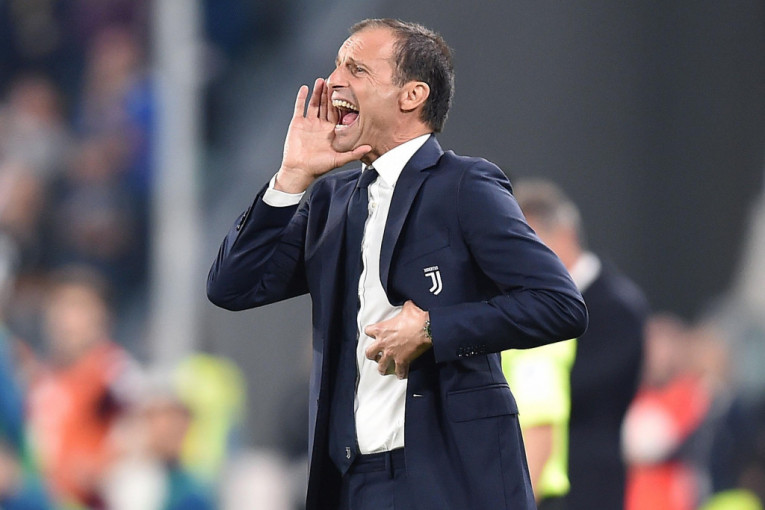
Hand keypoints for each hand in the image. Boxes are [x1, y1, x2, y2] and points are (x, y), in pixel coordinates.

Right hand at [276, 78, 370, 192]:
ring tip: (321, 81)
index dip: (340, 103)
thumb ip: (354, 153)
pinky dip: (302, 98)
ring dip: (317, 93)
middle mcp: (320, 126)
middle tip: (332, 81)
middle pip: (325, 106)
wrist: (299, 170)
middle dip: (329, 94)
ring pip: (314, 104)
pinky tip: (305, 88)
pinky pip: (300, 107)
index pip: (337, 113)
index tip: (344, 91)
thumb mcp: (339, 159)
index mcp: (331, 132)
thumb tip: (369, 148)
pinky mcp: (297, 123)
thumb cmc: (318, 167)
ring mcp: (309, 123)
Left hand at [364, 301, 431, 378]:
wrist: (427, 328)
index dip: (370, 332)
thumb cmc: (416, 318)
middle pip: (369, 353)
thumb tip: (408, 304)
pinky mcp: (402, 361)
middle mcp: (383, 342)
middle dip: (372, 354)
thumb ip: (404, 307)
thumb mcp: (408, 308)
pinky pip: (398, 372)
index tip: (374, 333)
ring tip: (384, 368)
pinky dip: (400, 374)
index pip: (367, 331)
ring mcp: (391, 353)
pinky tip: (402, 375)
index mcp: (381, 329)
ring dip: (382, 367)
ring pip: (381, 366)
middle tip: (376, 355)